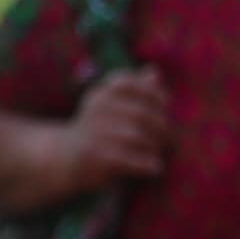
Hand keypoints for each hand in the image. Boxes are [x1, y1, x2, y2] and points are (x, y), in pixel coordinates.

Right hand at [60, 68, 170, 196]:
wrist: (67, 157)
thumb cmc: (100, 129)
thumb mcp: (115, 106)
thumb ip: (137, 89)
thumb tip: (154, 70)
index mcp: (103, 93)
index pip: (131, 84)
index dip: (153, 94)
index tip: (165, 105)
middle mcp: (96, 109)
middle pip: (140, 114)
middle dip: (162, 128)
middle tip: (172, 140)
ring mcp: (93, 131)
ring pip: (137, 137)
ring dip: (156, 147)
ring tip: (163, 153)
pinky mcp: (93, 155)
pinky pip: (128, 159)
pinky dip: (147, 164)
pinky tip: (156, 168)